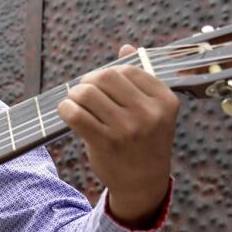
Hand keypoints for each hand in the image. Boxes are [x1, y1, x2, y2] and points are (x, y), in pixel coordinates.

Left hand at [57, 44, 179, 227]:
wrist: (143, 184)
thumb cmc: (145, 142)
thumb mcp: (153, 111)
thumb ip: (140, 80)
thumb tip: (126, 47)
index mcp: (165, 101)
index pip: (128, 69)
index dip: (109, 74)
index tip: (102, 85)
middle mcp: (149, 114)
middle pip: (106, 77)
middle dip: (89, 81)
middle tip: (85, 92)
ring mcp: (127, 129)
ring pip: (88, 93)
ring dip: (75, 94)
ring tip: (75, 102)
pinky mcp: (105, 143)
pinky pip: (76, 114)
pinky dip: (66, 109)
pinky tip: (68, 112)